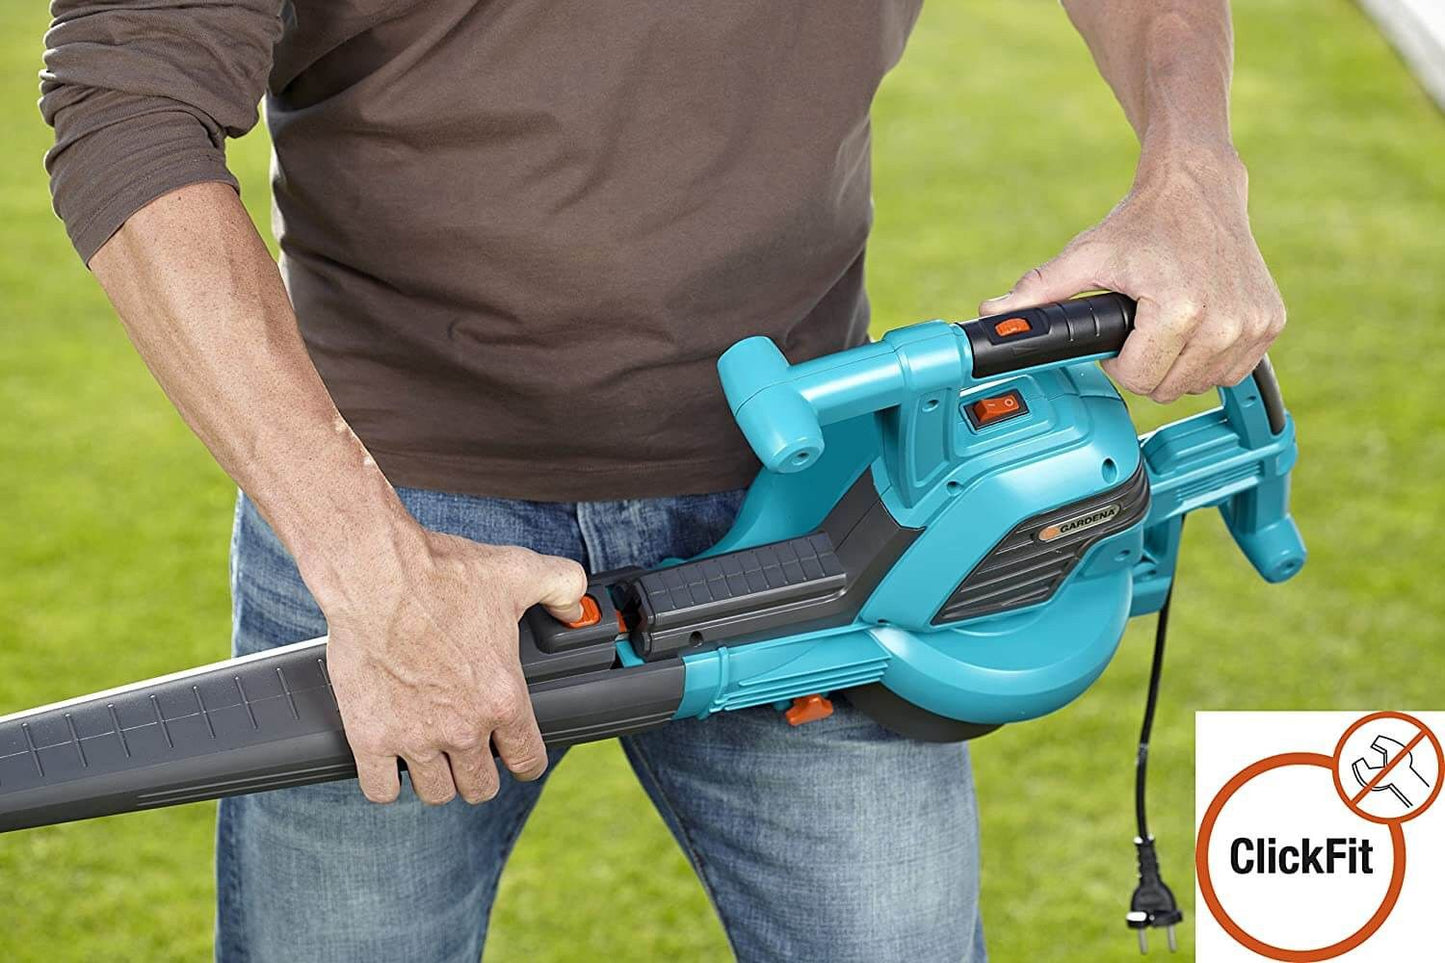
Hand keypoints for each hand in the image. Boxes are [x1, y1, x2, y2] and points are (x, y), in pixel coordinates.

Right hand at [318, 526, 586, 804]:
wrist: (377, 574)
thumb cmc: (443, 574)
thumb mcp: (520, 572)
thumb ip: (563, 587)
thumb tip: (574, 608)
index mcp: (503, 698)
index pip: (527, 760)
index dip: (524, 761)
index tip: (514, 754)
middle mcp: (463, 727)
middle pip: (480, 787)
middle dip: (479, 773)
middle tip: (469, 753)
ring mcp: (415, 737)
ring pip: (435, 792)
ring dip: (436, 779)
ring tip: (432, 757)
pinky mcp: (370, 736)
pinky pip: (381, 788)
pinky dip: (386, 781)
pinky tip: (390, 762)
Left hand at [979, 142, 1284, 402]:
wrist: (1198, 185)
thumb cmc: (1141, 222)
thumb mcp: (1086, 255)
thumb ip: (1038, 291)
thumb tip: (989, 316)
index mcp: (1181, 311)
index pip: (1139, 381)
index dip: (1120, 362)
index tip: (1121, 331)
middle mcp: (1226, 322)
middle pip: (1168, 388)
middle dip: (1147, 364)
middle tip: (1142, 323)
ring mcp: (1255, 324)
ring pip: (1200, 384)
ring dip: (1178, 363)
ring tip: (1167, 320)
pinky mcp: (1271, 322)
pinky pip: (1232, 371)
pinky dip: (1210, 356)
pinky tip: (1198, 322)